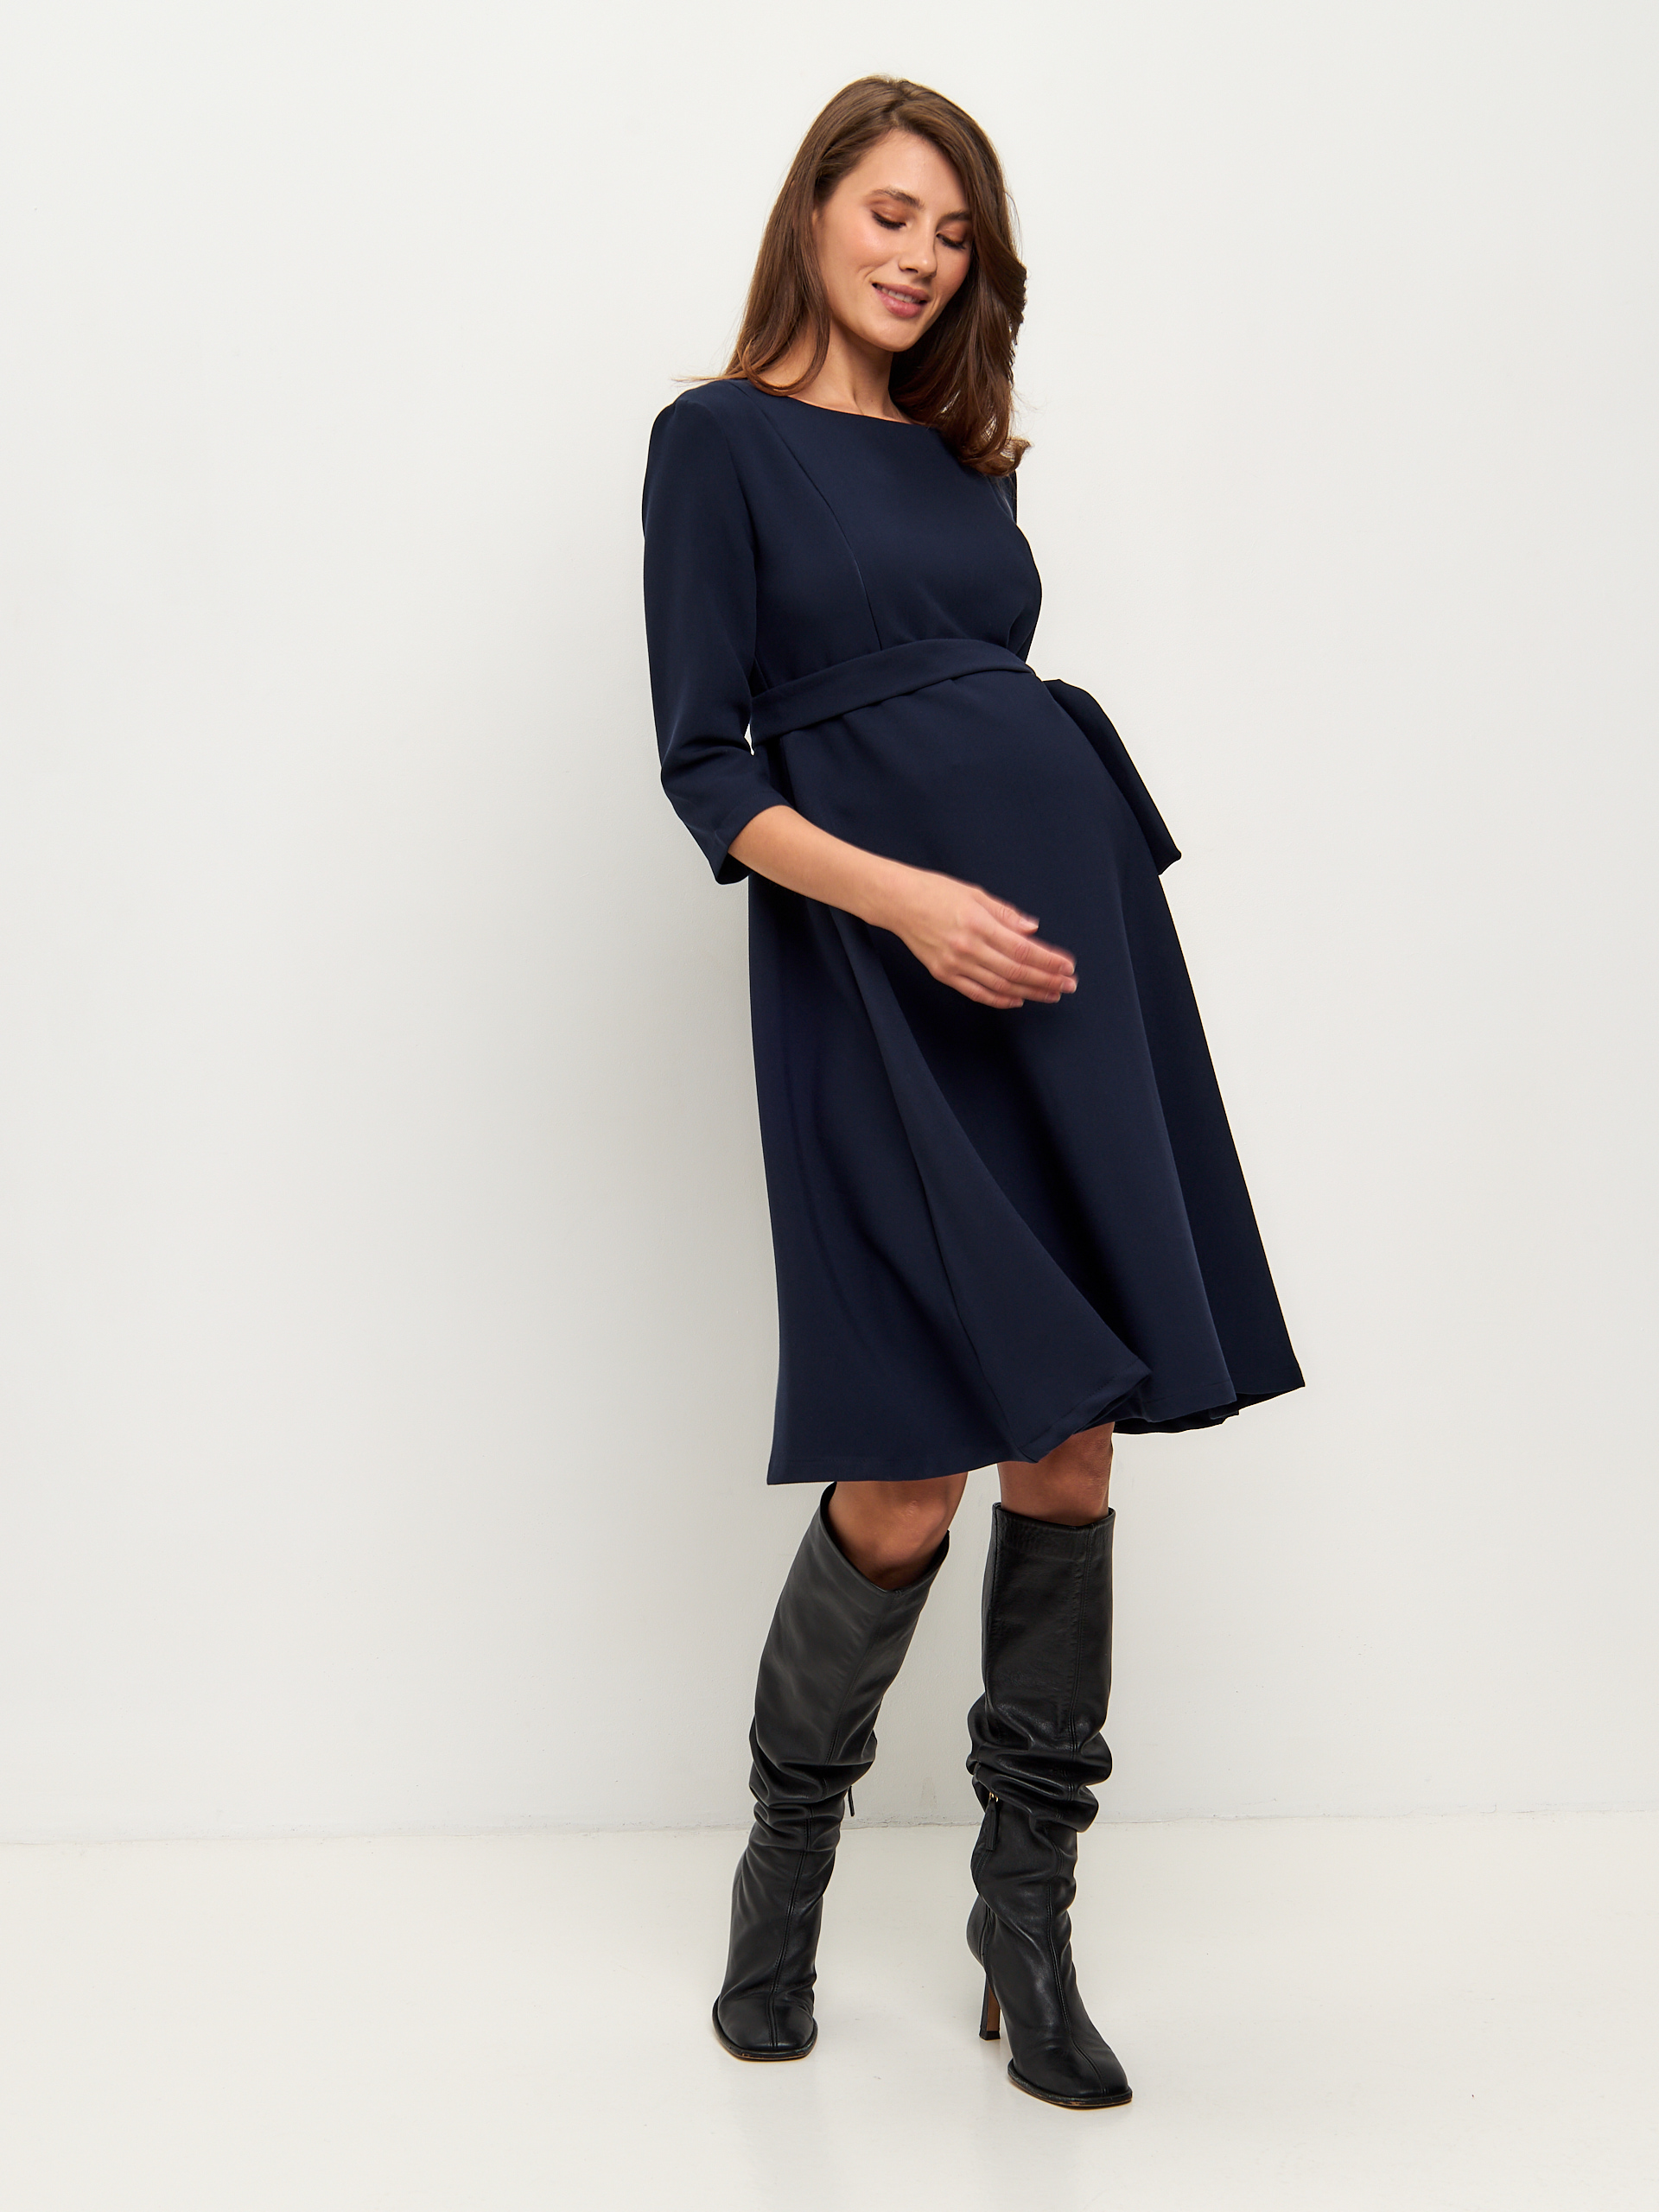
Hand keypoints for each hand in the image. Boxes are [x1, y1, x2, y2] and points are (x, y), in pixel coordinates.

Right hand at [882, 869, 1076, 1008]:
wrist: (897, 902)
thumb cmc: (935, 892)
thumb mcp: (975, 894)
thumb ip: (1006, 914)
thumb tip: (1033, 930)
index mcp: (978, 924)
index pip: (1023, 949)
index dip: (1048, 961)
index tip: (1068, 966)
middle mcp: (968, 948)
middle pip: (1016, 972)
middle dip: (1047, 980)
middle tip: (1069, 985)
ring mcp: (954, 965)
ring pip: (1000, 986)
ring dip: (1030, 992)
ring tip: (1052, 993)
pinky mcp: (944, 974)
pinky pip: (977, 993)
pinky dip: (1000, 999)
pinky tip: (1018, 999)